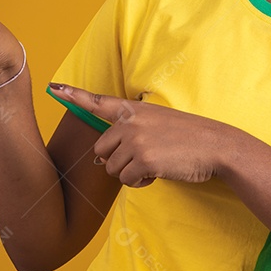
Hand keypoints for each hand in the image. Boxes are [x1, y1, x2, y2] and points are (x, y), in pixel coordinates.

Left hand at [50, 84, 236, 187]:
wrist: (216, 146)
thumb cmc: (188, 138)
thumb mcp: (158, 123)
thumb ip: (129, 133)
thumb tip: (100, 159)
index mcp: (134, 109)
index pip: (98, 101)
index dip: (73, 95)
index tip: (54, 87)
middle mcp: (131, 122)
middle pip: (101, 149)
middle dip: (117, 160)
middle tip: (143, 160)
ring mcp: (136, 140)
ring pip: (112, 168)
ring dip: (130, 173)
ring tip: (155, 164)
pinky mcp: (144, 159)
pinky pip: (127, 180)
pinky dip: (140, 183)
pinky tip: (158, 174)